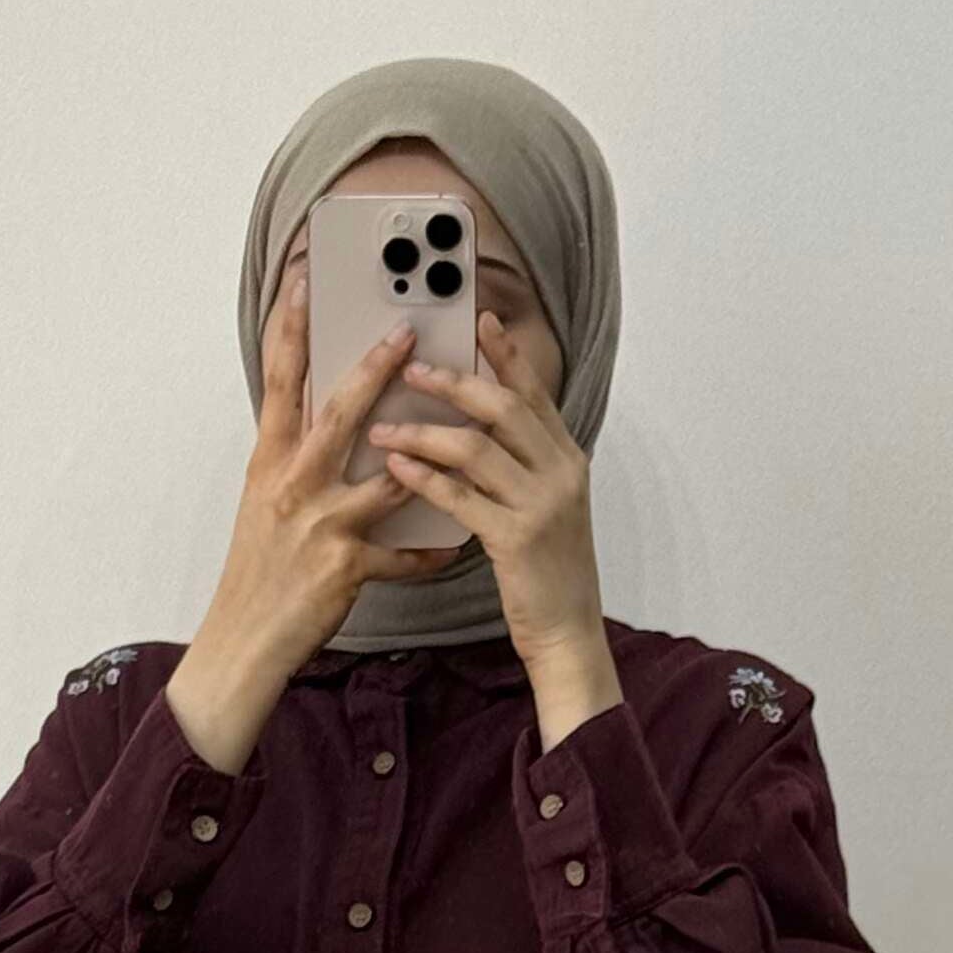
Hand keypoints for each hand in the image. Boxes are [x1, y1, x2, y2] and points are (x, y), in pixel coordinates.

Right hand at [169, 252, 431, 766]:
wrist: (244, 640)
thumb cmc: (257, 570)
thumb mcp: (262, 501)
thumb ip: (292, 455)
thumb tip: (323, 414)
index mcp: (270, 462)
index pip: (278, 384)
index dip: (289, 331)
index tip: (304, 284)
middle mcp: (292, 485)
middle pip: (338, 414)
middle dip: (374, 371)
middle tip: (406, 334)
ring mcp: (319, 526)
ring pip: (382, 478)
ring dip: (422, 454)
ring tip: (456, 429)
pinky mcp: (344, 569)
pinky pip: (401, 554)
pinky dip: (429, 551)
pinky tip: (454, 545)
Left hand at [363, 311, 608, 675]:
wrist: (568, 632)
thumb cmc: (547, 573)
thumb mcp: (547, 508)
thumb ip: (523, 466)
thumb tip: (481, 431)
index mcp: (567, 459)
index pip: (535, 393)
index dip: (507, 355)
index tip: (481, 320)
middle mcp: (560, 472)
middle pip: (504, 407)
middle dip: (453, 383)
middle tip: (411, 368)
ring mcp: (541, 504)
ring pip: (476, 448)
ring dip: (424, 432)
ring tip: (383, 426)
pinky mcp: (516, 539)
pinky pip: (461, 496)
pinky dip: (425, 477)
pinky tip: (396, 467)